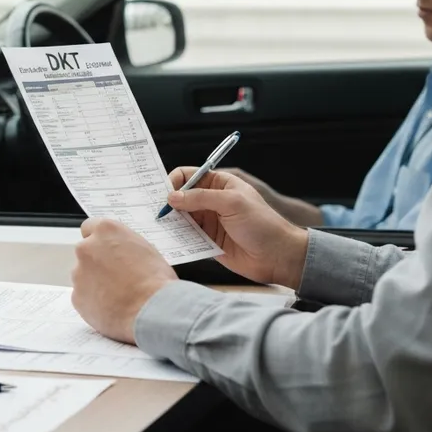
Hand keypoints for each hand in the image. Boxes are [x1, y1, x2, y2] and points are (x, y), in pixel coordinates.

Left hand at [71, 218, 178, 344]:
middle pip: (86, 253)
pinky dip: (93, 302)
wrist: (152, 310)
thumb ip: (124, 246)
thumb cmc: (156, 280)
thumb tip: (121, 254)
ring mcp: (79, 274)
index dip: (100, 241)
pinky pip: (83, 297)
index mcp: (106, 231)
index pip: (90, 227)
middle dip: (97, 263)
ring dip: (94, 283)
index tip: (106, 251)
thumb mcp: (146, 250)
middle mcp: (87, 248)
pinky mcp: (77, 297)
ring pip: (83, 276)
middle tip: (116, 277)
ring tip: (117, 296)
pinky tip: (112, 308)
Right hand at [168, 168, 309, 288]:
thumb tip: (172, 197)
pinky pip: (185, 236)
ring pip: (180, 217)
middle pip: (180, 196)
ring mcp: (208, 221)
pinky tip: (169, 239)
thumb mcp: (232, 203)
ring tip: (158, 226)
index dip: (173, 182)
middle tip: (154, 211)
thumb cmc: (262, 224)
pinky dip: (176, 237)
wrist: (277, 256)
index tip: (163, 194)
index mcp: (219, 184)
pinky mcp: (206, 240)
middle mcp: (211, 201)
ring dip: (170, 221)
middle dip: (166, 203)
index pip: (188, 175)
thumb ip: (201, 198)